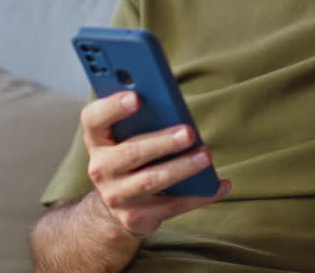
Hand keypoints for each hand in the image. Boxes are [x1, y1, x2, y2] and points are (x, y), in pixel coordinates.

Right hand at [81, 91, 231, 236]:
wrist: (117, 204)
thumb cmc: (132, 154)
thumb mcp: (129, 134)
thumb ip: (145, 118)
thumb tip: (177, 107)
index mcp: (97, 138)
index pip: (94, 118)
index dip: (113, 107)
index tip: (137, 97)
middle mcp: (101, 168)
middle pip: (131, 152)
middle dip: (162, 142)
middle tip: (188, 133)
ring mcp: (116, 195)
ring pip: (151, 181)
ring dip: (182, 168)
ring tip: (206, 156)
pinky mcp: (135, 217)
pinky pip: (171, 206)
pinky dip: (199, 196)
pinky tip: (220, 185)